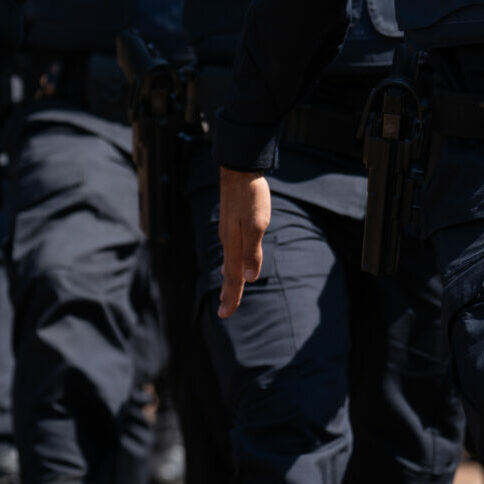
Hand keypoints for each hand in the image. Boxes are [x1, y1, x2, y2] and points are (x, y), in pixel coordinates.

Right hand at [215, 167, 272, 318]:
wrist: (239, 169)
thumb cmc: (251, 196)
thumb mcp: (258, 223)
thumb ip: (252, 251)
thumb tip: (249, 278)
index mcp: (234, 244)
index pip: (233, 278)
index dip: (232, 297)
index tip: (226, 315)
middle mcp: (228, 240)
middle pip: (229, 273)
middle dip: (228, 292)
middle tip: (225, 311)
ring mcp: (228, 231)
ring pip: (228, 261)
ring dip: (229, 279)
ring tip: (229, 291)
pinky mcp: (231, 223)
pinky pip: (229, 250)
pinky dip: (230, 263)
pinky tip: (231, 262)